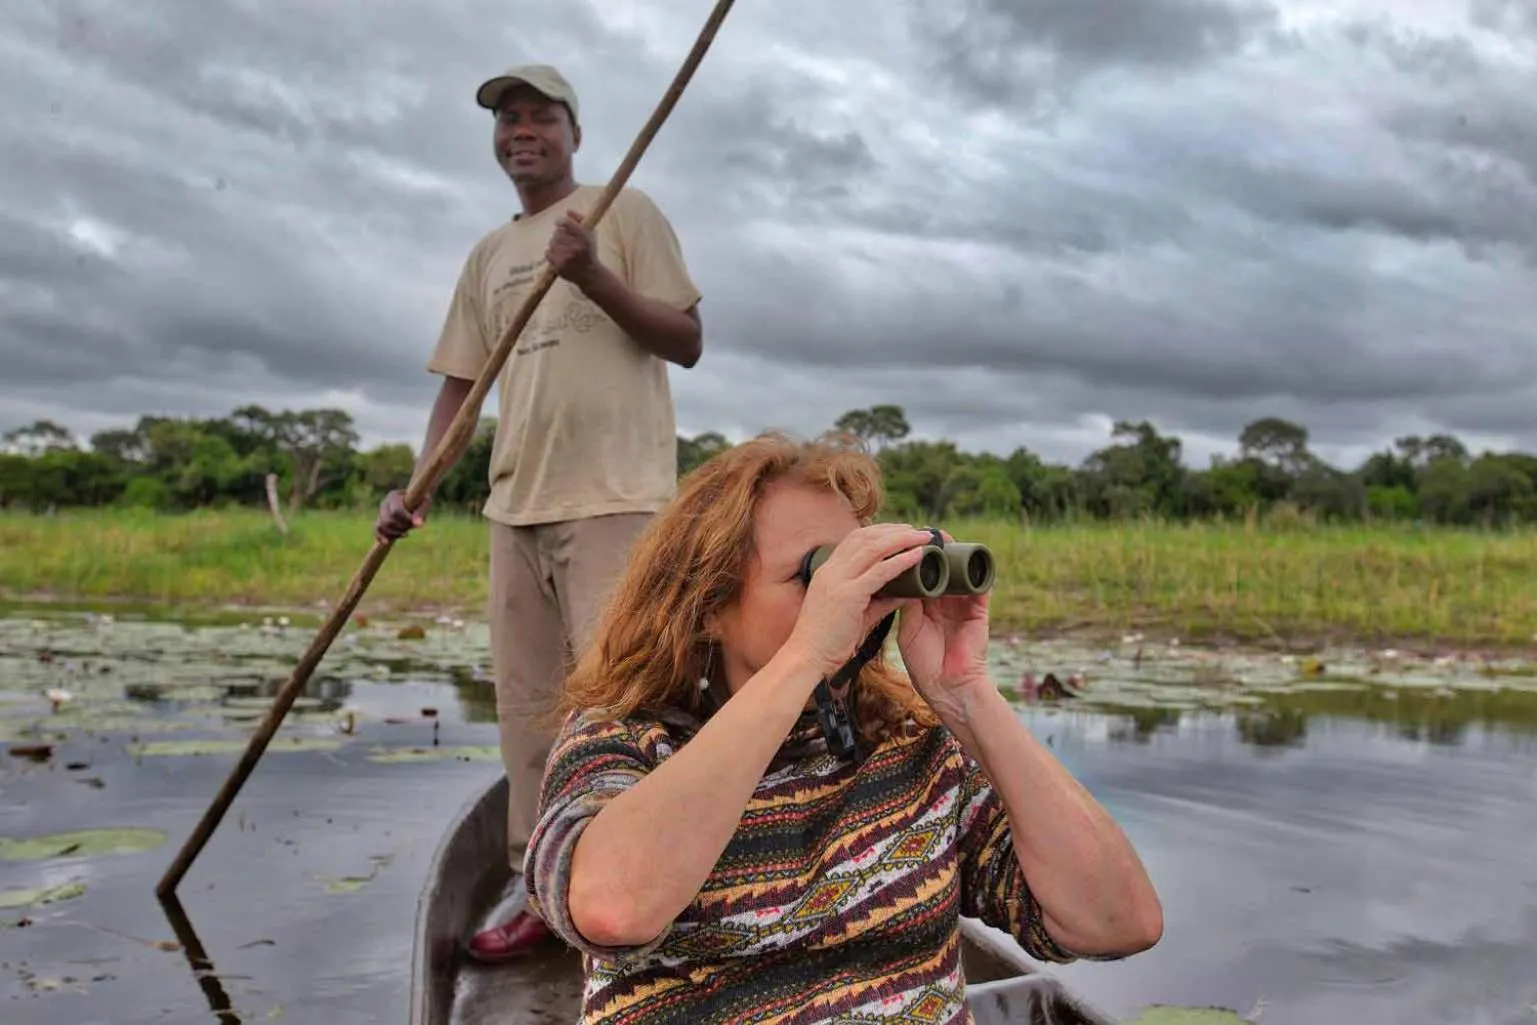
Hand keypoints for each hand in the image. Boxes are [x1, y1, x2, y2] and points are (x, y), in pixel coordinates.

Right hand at [375, 489, 428, 543]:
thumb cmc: (420, 500)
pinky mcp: (380, 521)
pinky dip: (380, 537)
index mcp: (393, 496)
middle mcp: (384, 503)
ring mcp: (380, 512)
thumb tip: (418, 525)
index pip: (396, 511)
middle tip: (411, 527)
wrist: (414, 499)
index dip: (405, 520)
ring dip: (394, 534)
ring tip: (406, 534)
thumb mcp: (424, 503)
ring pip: (381, 527)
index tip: (414, 522)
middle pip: (388, 521)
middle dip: (401, 527)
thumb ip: (421, 513)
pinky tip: (386, 543)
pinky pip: (376, 530)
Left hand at [546, 210, 598, 288]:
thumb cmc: (590, 251)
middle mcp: (575, 247)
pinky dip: (551, 253)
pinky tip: (559, 255)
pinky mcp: (559, 266)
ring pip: (552, 242)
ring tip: (563, 248)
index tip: (559, 222)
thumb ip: (580, 219)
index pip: (566, 223)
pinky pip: (548, 252)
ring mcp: (566, 258)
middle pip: (558, 232)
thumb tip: (567, 211)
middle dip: (559, 234)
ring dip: (555, 243)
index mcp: (584, 237)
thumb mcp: (590, 233)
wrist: (590, 275)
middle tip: (564, 239)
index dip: (560, 221)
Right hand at [782, 524, 937, 680]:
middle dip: (893, 530)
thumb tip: (905, 592)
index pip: (854, 540)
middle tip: (917, 530)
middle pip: (865, 537)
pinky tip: (918, 556)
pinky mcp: (848, 595)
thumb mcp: (855, 615)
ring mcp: (838, 580)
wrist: (807, 658)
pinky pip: (880, 571)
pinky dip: (901, 561)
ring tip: (924, 537)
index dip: (879, 532)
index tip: (900, 532)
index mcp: (828, 572)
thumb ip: (879, 601)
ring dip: (902, 539)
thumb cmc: (828, 642)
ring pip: (874, 548)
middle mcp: (831, 571)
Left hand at [895, 531, 992, 718]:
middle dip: (932, 550)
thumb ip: (907, 604)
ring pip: (960, 571)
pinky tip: (965, 553)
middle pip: (941, 567)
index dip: (911, 559)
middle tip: (920, 531)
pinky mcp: (979, 609)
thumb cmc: (925, 665)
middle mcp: (945, 601)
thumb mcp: (909, 630)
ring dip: (953, 554)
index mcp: (927, 606)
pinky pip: (980, 583)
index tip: (900, 542)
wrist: (948, 688)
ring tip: (941, 537)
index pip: (919, 575)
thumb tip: (898, 577)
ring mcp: (963, 604)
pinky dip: (975, 567)